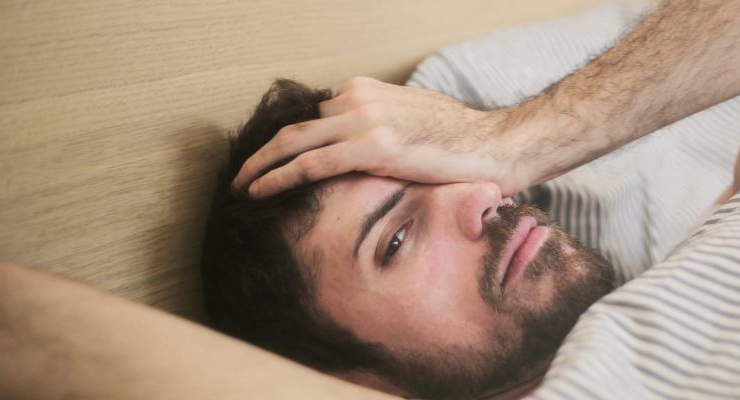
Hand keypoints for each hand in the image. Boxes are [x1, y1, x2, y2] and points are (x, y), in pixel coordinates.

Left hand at [233, 77, 532, 197]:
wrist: (499, 145)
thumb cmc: (462, 143)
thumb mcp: (412, 125)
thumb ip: (380, 130)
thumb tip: (360, 155)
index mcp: (367, 92)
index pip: (313, 116)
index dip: (286, 141)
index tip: (268, 161)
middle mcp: (360, 98)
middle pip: (294, 124)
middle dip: (263, 151)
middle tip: (241, 174)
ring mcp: (365, 120)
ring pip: (293, 141)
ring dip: (260, 165)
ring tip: (241, 186)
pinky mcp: (373, 147)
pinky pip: (311, 163)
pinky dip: (278, 177)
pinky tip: (258, 192)